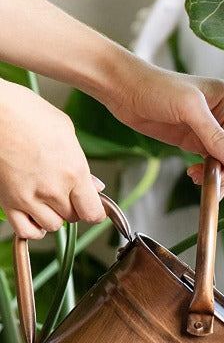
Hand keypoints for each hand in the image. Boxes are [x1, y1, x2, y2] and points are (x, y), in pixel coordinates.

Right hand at [0, 80, 105, 238]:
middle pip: (74, 217)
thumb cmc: (25, 112)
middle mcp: (53, 189)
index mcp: (73, 172)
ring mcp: (29, 197)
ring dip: (54, 216)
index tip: (92, 206)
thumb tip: (94, 185)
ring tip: (48, 200)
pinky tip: (34, 215)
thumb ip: (82, 163)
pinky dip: (33, 228)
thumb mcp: (66, 131)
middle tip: (65, 193)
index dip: (95, 211)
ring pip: (53, 225)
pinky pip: (26, 230)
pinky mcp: (8, 201)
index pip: (93, 212)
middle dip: (73, 208)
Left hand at [101, 61, 223, 196]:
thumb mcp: (188, 109)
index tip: (215, 177)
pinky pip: (211, 163)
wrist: (122, 88)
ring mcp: (210, 128)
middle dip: (223, 171)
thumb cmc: (153, 88)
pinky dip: (206, 174)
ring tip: (195, 178)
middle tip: (202, 179)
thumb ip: (215, 136)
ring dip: (215, 175)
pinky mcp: (196, 139)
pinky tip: (193, 175)